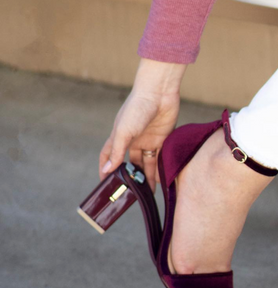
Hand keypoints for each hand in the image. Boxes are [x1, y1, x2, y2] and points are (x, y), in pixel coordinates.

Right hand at [99, 59, 186, 191]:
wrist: (160, 92)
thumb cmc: (137, 108)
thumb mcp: (124, 131)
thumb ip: (117, 151)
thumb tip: (107, 170)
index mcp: (119, 137)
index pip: (108, 156)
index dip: (106, 169)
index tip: (105, 184)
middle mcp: (133, 140)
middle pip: (130, 163)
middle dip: (131, 178)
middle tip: (132, 194)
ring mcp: (148, 140)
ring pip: (146, 163)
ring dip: (147, 177)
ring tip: (148, 193)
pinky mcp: (162, 139)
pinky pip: (160, 158)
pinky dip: (160, 169)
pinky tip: (162, 180)